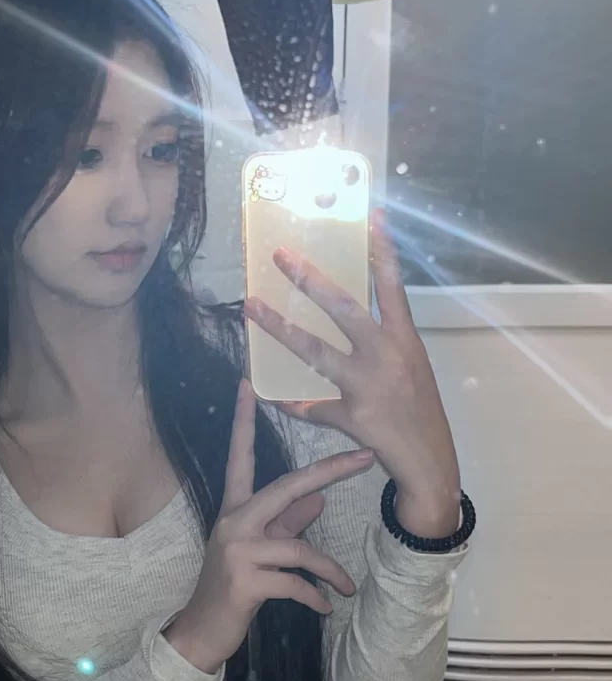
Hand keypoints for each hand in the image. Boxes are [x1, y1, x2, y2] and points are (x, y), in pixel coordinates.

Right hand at [163, 379, 373, 674]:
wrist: (202, 630)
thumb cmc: (233, 586)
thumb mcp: (260, 549)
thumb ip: (287, 522)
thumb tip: (318, 499)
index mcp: (234, 509)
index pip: (239, 457)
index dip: (242, 422)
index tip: (246, 386)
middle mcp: (233, 522)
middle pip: (286, 486)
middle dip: (329, 471)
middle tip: (365, 456)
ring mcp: (237, 551)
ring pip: (299, 548)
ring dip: (329, 570)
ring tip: (347, 586)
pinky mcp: (246, 582)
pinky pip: (295, 583)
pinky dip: (315, 596)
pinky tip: (325, 607)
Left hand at [244, 212, 460, 538]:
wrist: (430, 464)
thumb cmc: (419, 411)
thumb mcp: (411, 368)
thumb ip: (383, 342)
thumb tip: (348, 318)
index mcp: (405, 340)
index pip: (393, 286)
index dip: (382, 251)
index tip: (369, 216)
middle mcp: (388, 356)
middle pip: (344, 308)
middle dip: (310, 280)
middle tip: (281, 256)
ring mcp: (369, 386)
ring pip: (315, 351)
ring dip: (279, 328)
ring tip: (250, 307)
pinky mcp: (353, 416)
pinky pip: (311, 406)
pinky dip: (291, 402)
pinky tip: (271, 395)